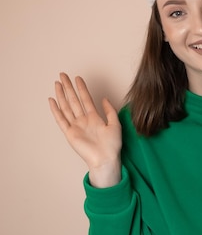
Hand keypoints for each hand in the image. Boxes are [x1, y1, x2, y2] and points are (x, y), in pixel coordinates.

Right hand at [48, 73, 121, 187]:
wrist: (106, 159)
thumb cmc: (112, 146)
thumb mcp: (115, 125)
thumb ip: (110, 111)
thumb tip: (105, 99)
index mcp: (94, 118)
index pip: (86, 99)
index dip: (82, 89)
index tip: (78, 78)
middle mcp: (83, 121)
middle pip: (74, 100)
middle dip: (69, 87)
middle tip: (63, 75)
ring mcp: (75, 126)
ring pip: (66, 107)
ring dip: (61, 95)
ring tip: (57, 83)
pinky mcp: (69, 133)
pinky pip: (61, 119)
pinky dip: (56, 110)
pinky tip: (52, 100)